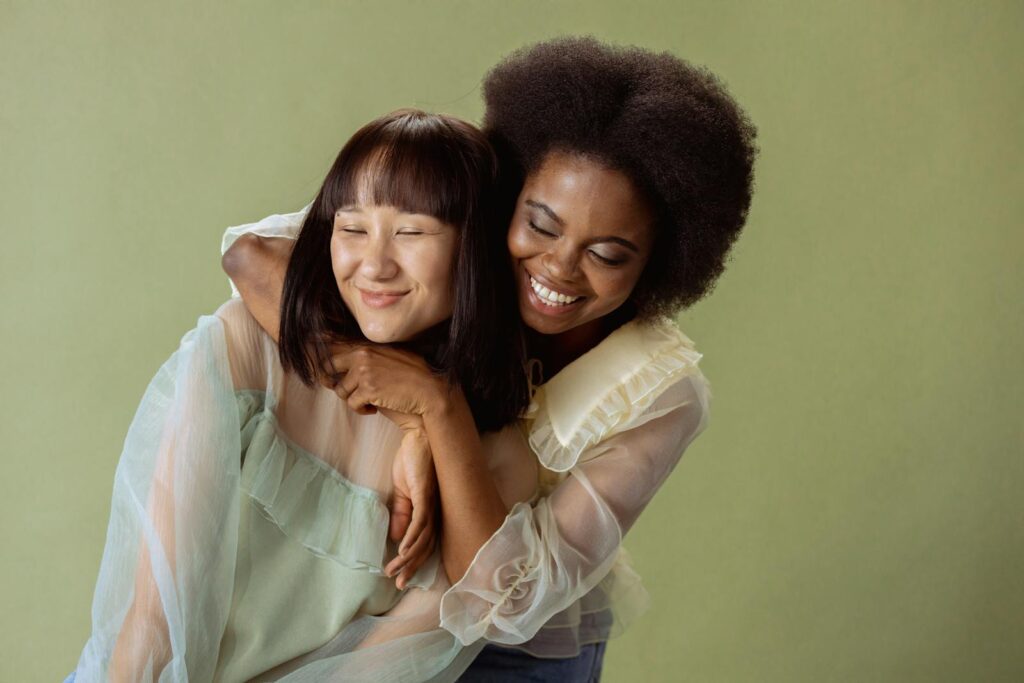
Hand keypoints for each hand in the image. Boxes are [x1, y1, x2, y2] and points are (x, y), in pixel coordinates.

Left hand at [317, 343, 448, 418]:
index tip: (318, 365)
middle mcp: (362, 354)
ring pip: (340, 390)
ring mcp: (364, 371)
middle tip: (339, 389)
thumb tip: (341, 364)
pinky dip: (362, 410)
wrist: (431, 390)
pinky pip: (352, 404)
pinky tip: (375, 408)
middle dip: (330, 380)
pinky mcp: (368, 390)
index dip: (320, 356)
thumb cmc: (412, 376)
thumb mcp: (389, 358)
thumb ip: (367, 356)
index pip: (331, 344)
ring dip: (353, 399)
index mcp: (366, 345)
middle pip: (327, 366)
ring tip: (371, 400)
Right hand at [384, 426, 437, 589]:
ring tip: (395, 570)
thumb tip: (397, 539)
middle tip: (398, 585)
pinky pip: (420, 520)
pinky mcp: (426, 494)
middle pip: (425, 547)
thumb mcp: (402, 492)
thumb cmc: (412, 461)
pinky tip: (403, 549)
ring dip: (408, 557)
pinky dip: (412, 537)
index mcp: (429, 513)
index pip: (423, 544)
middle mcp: (434, 512)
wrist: (418, 437)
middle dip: (411, 567)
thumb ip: (401, 514)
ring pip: (422, 538)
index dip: (412, 563)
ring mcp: (431, 504)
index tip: (400, 579)